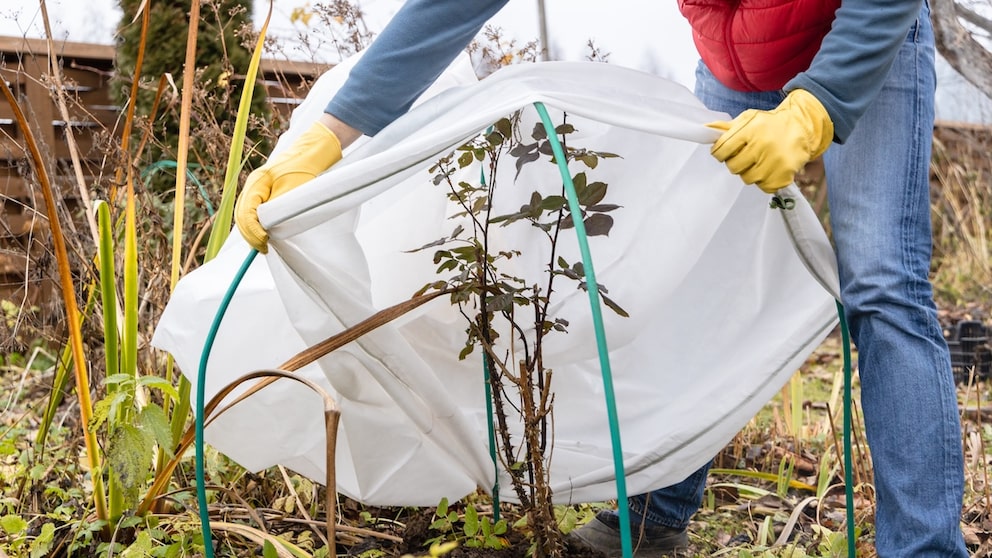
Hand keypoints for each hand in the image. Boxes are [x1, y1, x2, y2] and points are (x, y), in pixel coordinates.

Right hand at [234, 122, 341, 252]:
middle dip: (250, 234)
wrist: (310, 153)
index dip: (254, 230)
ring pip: (245, 214)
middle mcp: (253, 185)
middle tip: (263, 248)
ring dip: (251, 231)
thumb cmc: (303, 169)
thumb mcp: (292, 189)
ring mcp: (256, 189)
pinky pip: (252, 211)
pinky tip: (263, 235)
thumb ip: (278, 207)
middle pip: (242, 215)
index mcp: (257, 182)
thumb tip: (267, 227)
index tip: (264, 242)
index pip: (246, 212)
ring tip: (261, 245)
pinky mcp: (263, 193)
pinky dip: (255, 225)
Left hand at [709, 89, 832, 192]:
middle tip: (743, 156)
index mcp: (751, 129)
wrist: (801, 127)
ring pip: (747, 178)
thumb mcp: (749, 119)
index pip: (722, 149)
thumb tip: (705, 130)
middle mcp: (763, 145)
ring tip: (757, 162)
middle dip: (735, 162)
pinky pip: (764, 187)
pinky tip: (768, 169)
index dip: (719, 153)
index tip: (722, 153)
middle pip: (733, 166)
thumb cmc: (769, 125)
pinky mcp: (784, 174)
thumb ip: (727, 127)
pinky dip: (764, 181)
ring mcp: (775, 161)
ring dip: (749, 172)